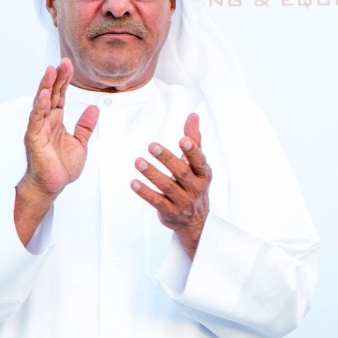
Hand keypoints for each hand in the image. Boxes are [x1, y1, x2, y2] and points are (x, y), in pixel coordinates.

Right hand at [15, 59, 98, 244]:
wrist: (52, 186)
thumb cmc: (61, 167)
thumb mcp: (80, 143)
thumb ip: (85, 126)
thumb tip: (94, 109)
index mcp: (56, 121)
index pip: (60, 96)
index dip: (64, 80)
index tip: (69, 65)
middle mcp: (45, 121)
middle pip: (51, 94)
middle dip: (57, 77)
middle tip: (63, 61)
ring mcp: (38, 129)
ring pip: (42, 103)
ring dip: (46, 86)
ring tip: (50, 70)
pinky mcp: (34, 138)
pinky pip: (36, 119)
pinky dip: (40, 106)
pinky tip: (44, 94)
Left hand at [132, 113, 210, 257]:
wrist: (195, 221)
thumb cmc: (194, 184)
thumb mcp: (197, 164)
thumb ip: (194, 140)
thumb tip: (193, 116)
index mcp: (203, 174)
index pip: (199, 161)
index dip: (192, 151)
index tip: (183, 139)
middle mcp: (195, 188)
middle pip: (181, 172)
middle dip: (166, 159)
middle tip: (152, 146)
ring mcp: (182, 201)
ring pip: (167, 186)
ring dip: (152, 173)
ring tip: (138, 162)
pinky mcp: (169, 212)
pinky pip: (156, 201)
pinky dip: (145, 192)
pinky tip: (134, 183)